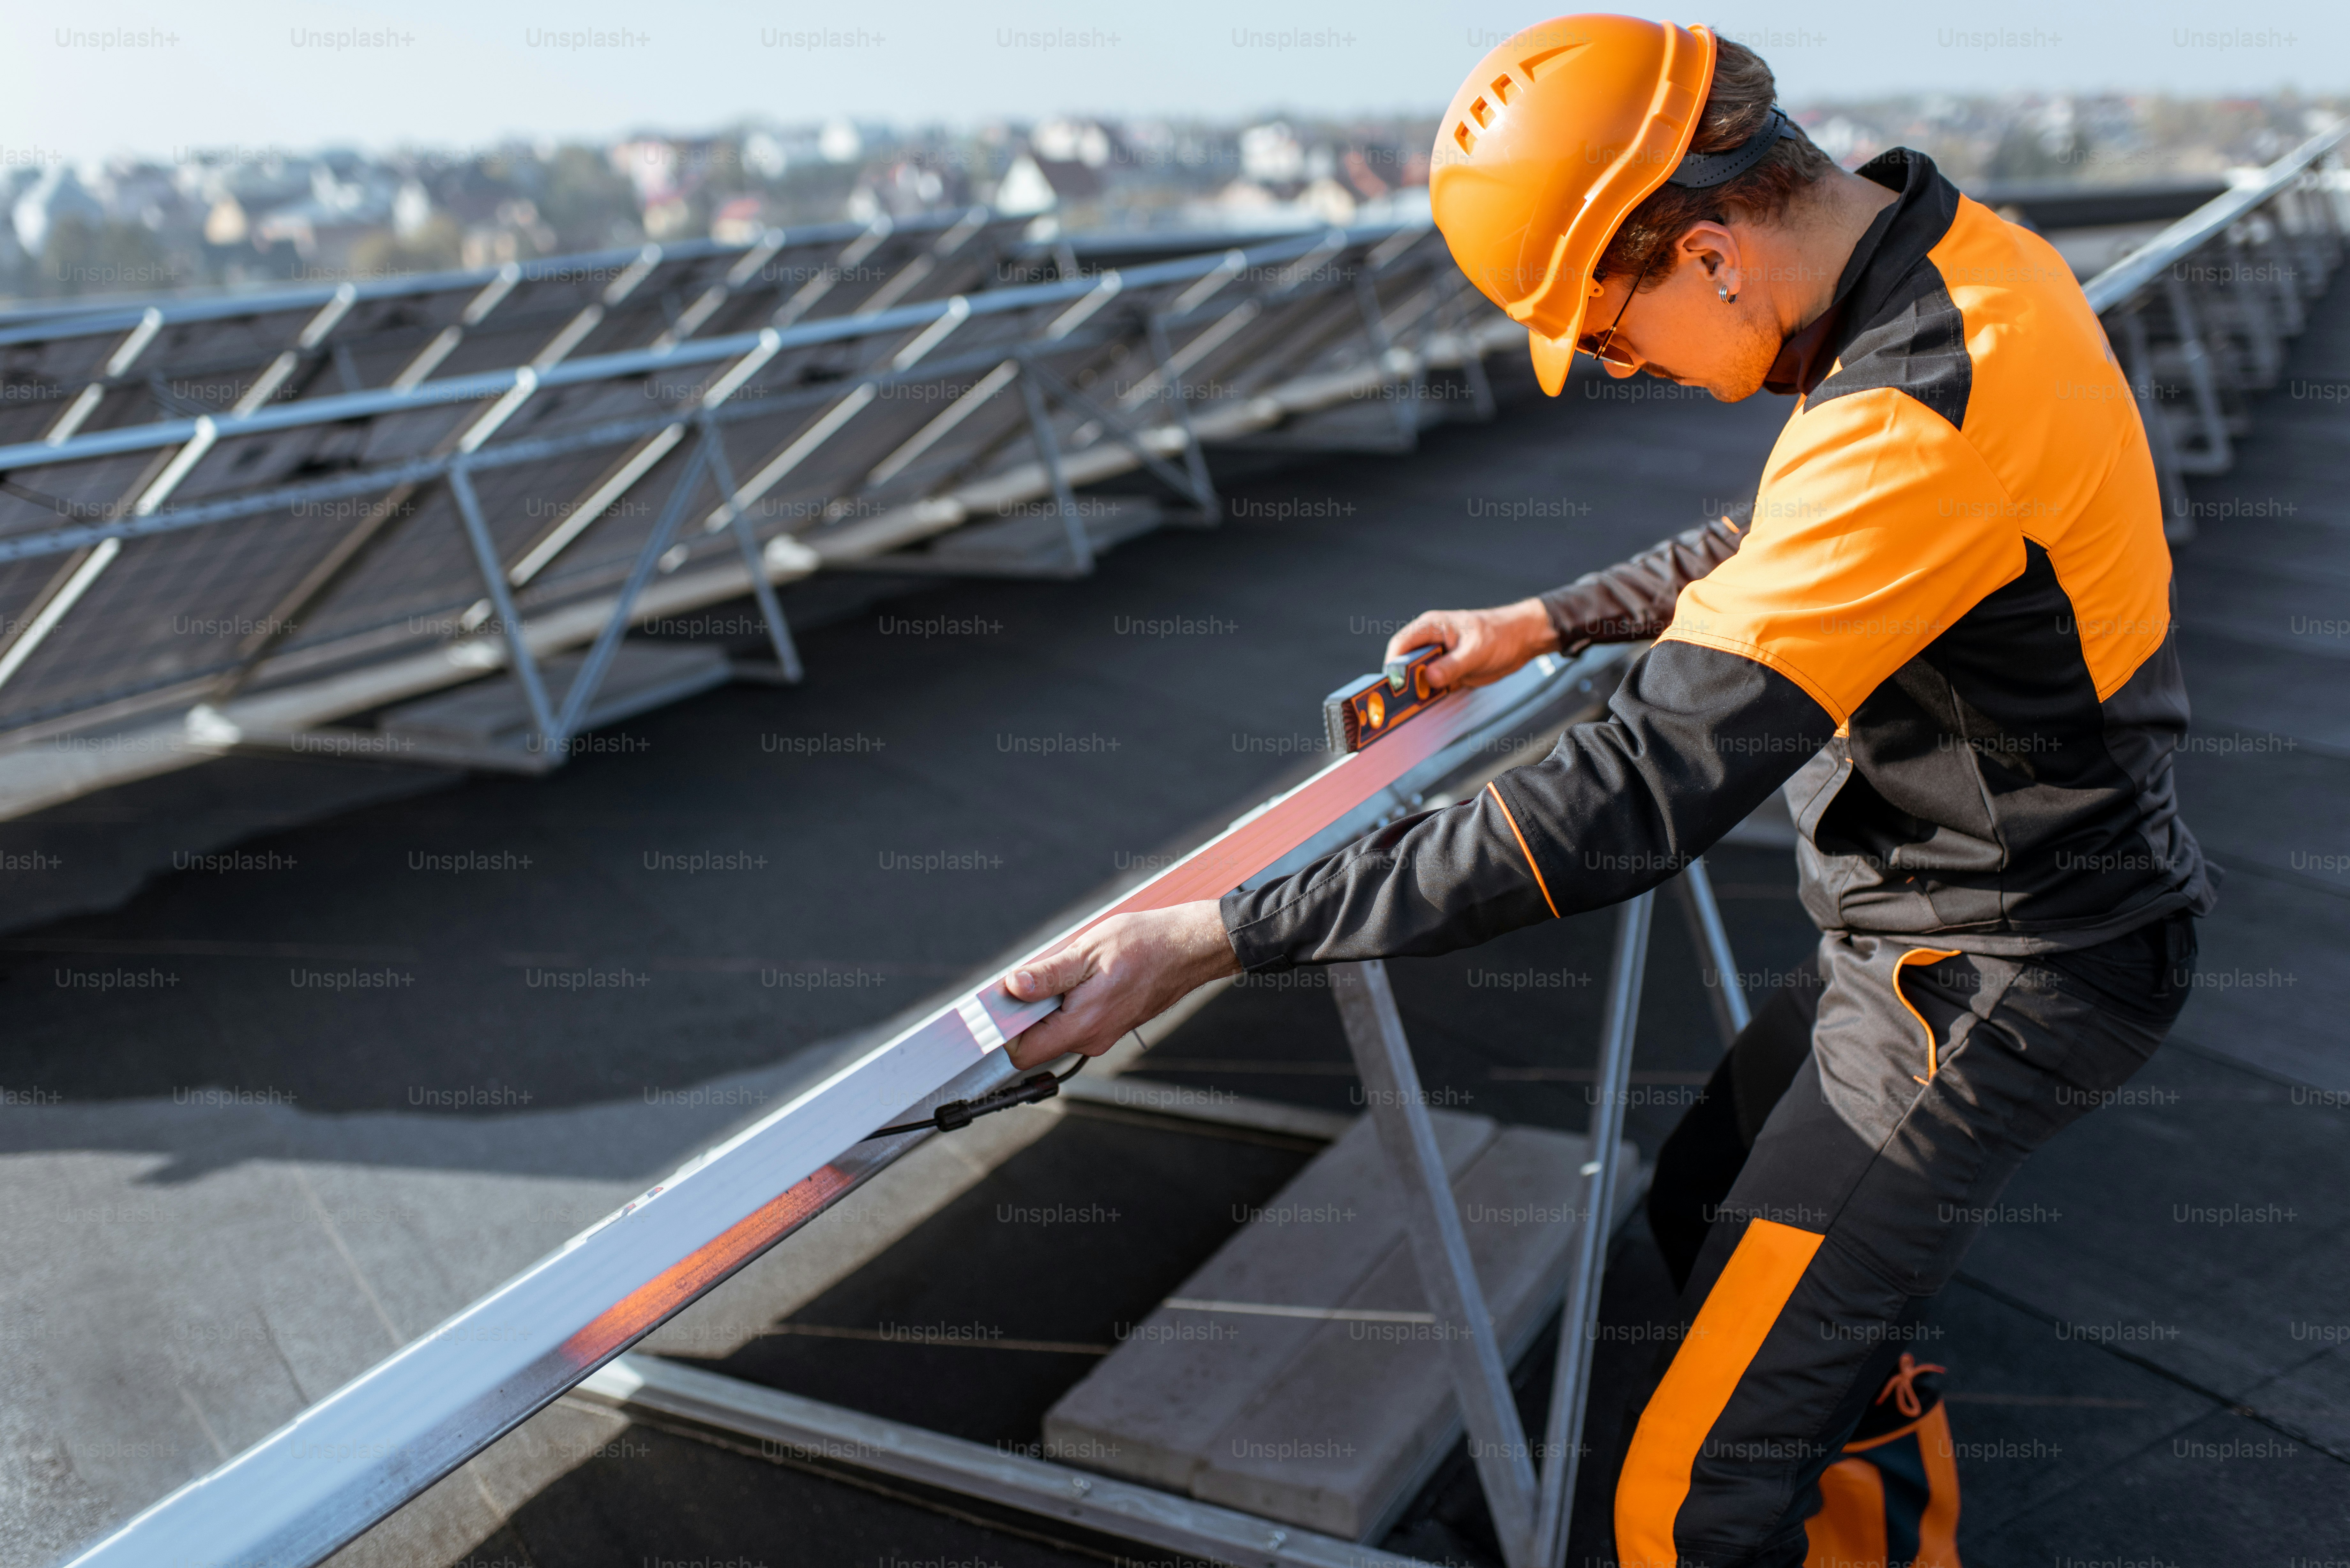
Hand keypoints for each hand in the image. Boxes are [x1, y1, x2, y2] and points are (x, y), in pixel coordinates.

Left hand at [1001, 901, 1241, 1067]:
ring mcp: (1102, 1035)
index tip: (1000, 1000)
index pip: (1022, 1053)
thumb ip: (1047, 974)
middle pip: (1035, 1041)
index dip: (1003, 1028)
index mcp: (1082, 1025)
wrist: (1188, 949)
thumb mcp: (1087, 951)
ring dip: (1048, 1003)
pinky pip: (1073, 1021)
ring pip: (1054, 1028)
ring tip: (1069, 969)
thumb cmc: (1145, 945)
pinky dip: (1066, 1001)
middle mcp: (1091, 1039)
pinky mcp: (1109, 1025)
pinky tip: (1083, 974)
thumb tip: (1012, 987)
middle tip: (1036, 974)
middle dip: (1026, 1010)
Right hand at [1384, 599, 1558, 691]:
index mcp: (1431, 627)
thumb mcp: (1476, 651)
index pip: (1401, 645)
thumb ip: (1452, 665)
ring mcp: (1438, 656)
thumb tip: (1430, 678)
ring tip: (1422, 703)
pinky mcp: (1447, 670)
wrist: (1521, 640)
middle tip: (1409, 699)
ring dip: (1419, 690)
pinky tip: (1436, 701)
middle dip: (1406, 682)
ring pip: (1417, 676)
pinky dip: (1432, 694)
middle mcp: (1430, 641)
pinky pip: (1432, 684)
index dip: (1394, 665)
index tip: (1395, 685)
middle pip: (1406, 663)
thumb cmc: (1500, 635)